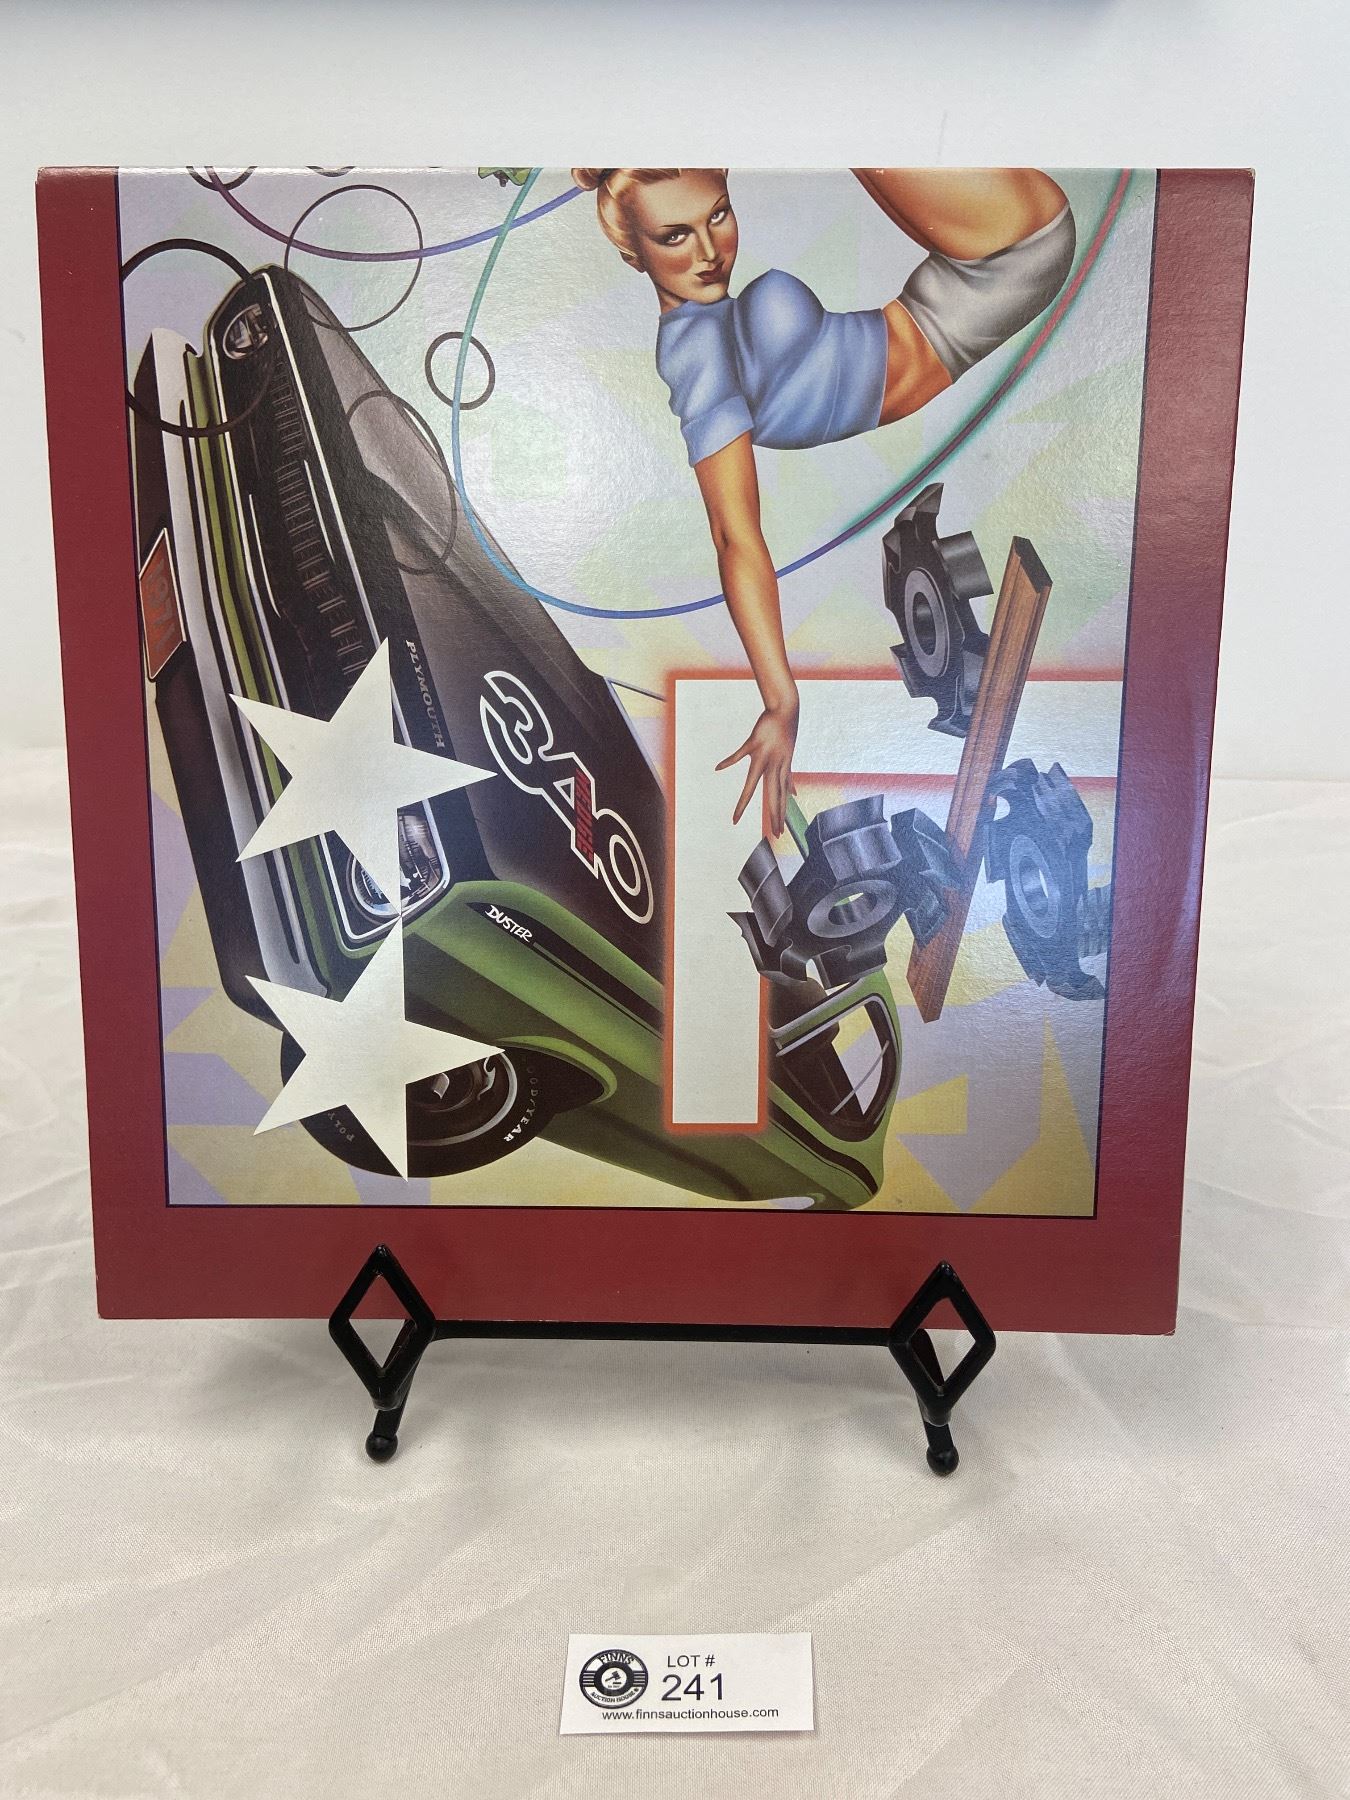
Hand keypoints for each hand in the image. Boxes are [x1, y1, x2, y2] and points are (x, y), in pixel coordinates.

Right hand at [716, 701, 798, 836]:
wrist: (786, 710)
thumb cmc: (786, 735)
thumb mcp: (790, 759)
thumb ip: (789, 779)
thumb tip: (795, 795)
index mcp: (781, 770)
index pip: (781, 797)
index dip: (780, 815)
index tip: (779, 833)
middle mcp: (774, 766)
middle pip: (773, 795)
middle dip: (775, 815)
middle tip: (775, 835)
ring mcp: (764, 755)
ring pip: (754, 782)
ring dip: (744, 801)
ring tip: (735, 816)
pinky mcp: (755, 742)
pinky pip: (739, 754)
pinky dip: (728, 761)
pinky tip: (718, 768)